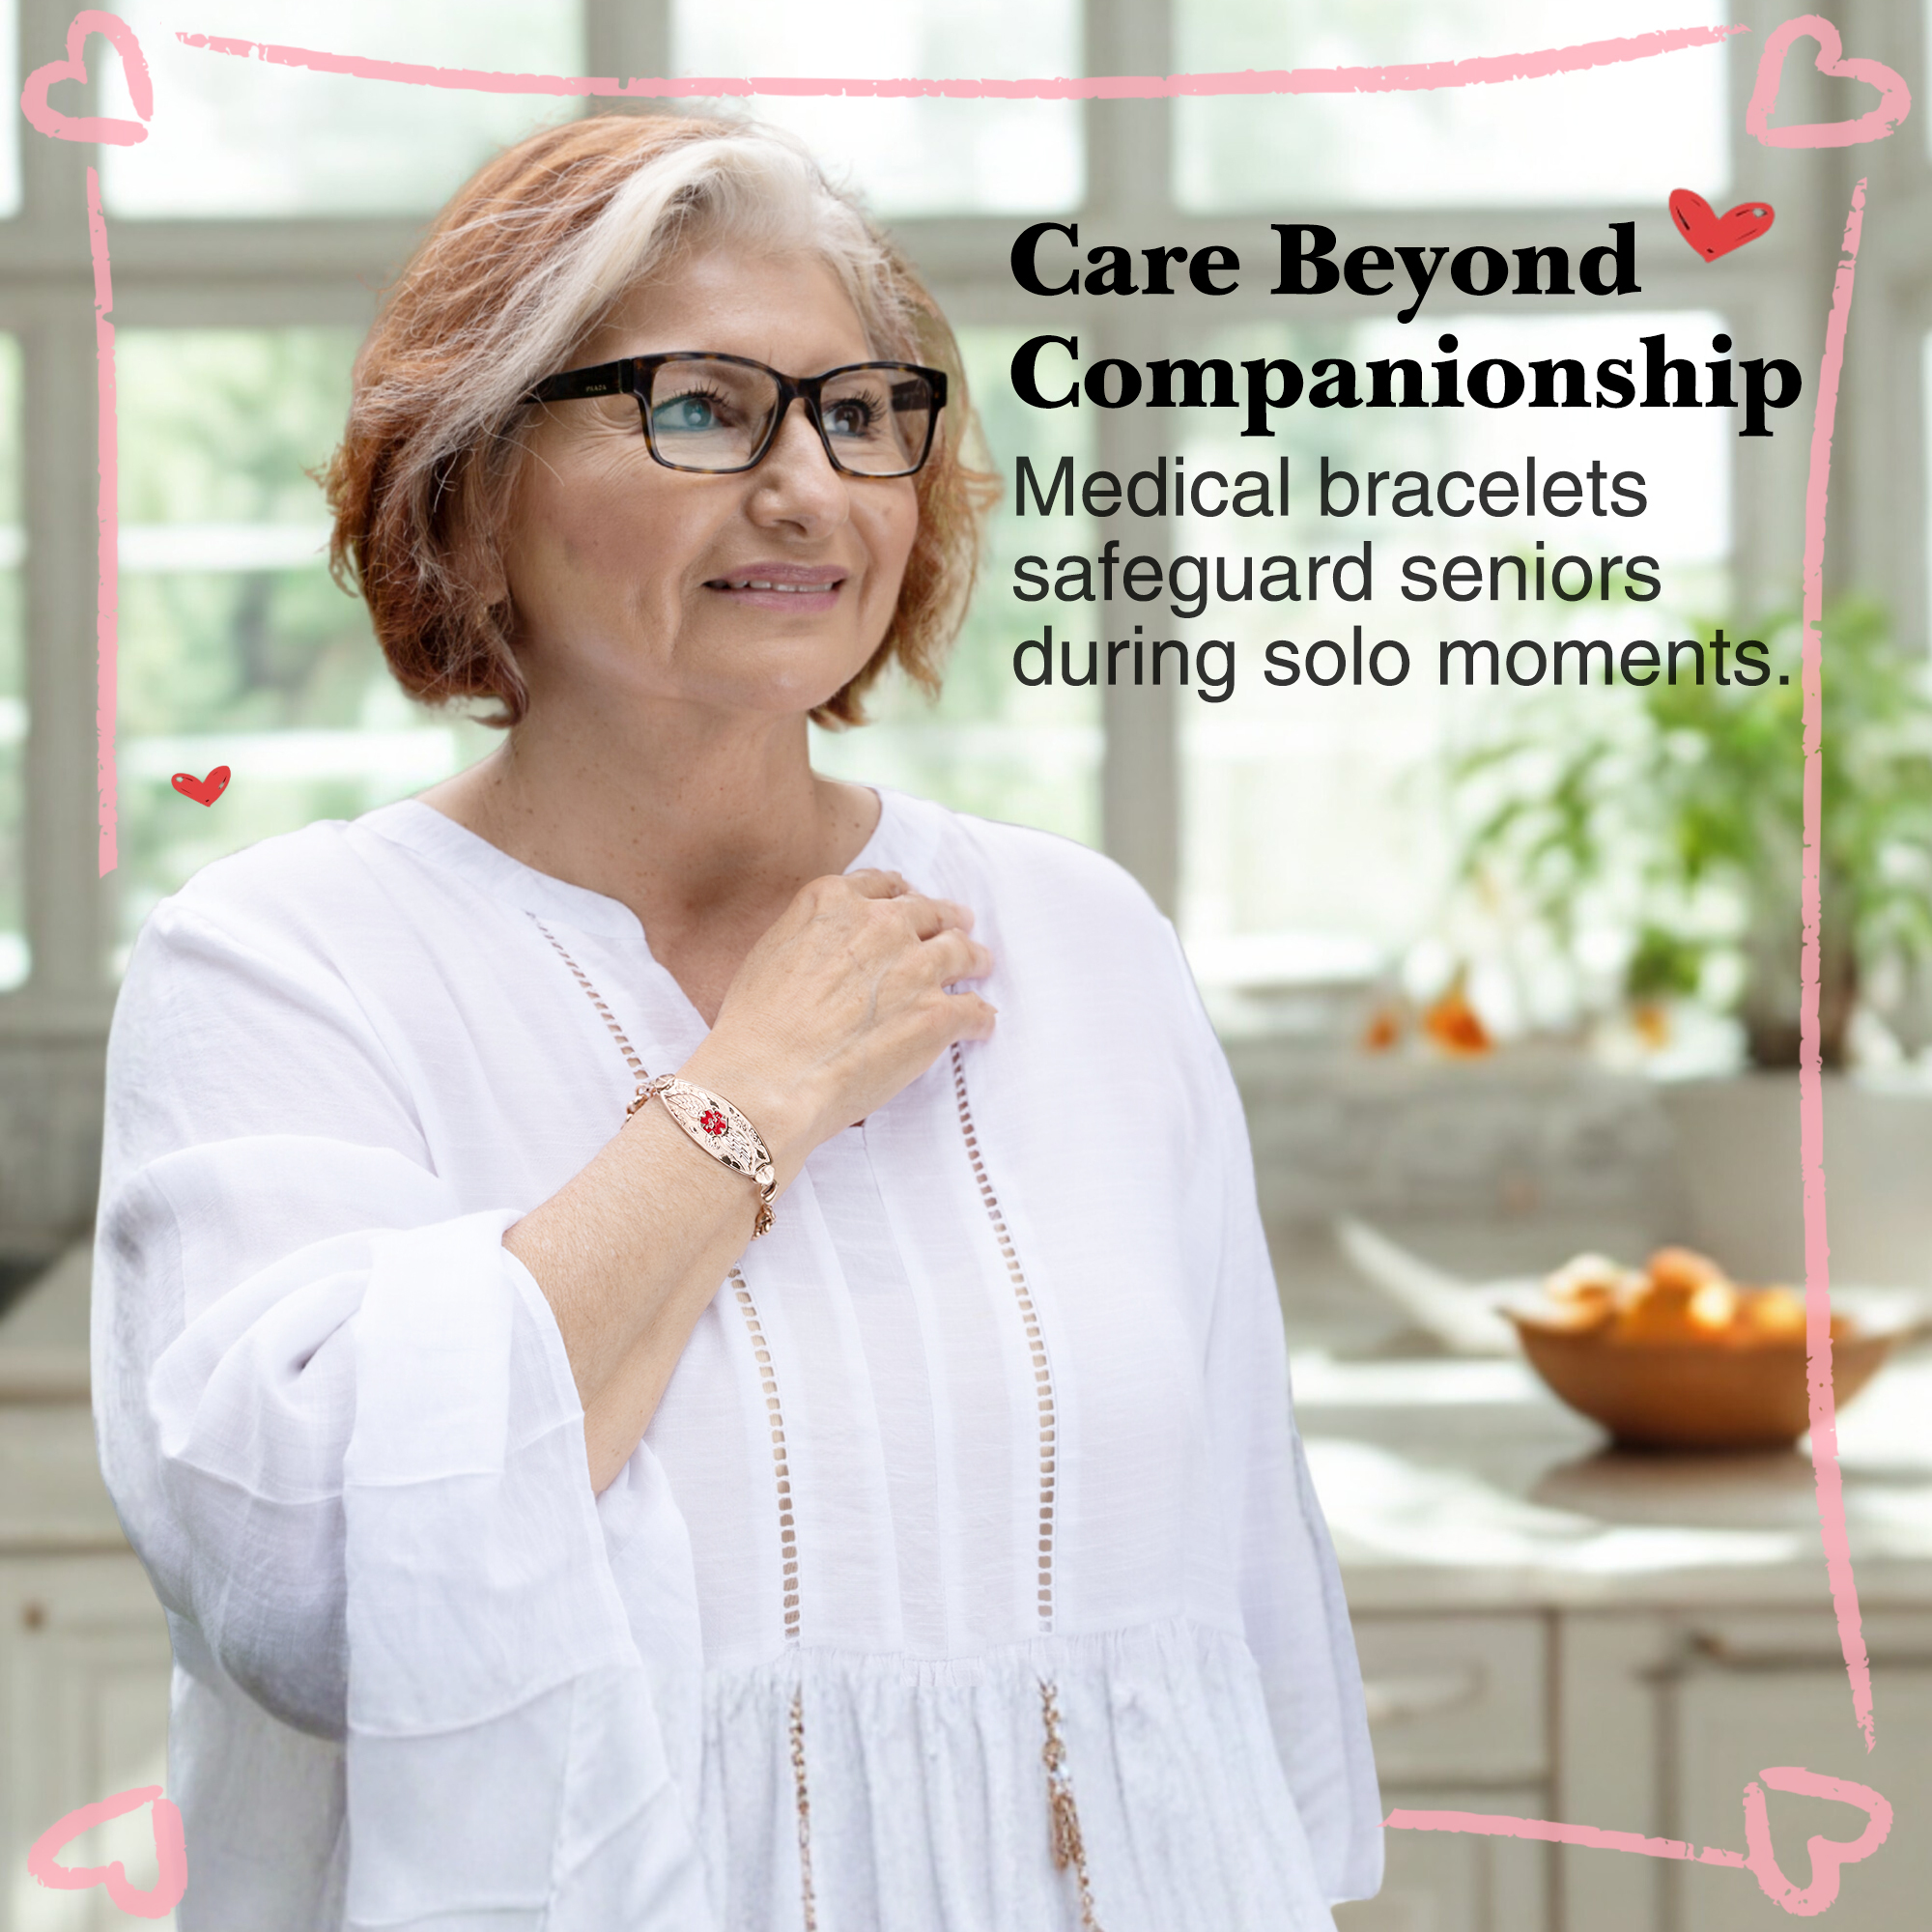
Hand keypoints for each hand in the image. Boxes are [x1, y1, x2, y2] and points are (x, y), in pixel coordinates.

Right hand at [680, 868, 994, 1173]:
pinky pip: (974, 1010)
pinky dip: (979, 1017)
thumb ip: (808, 935)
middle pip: (927, 911)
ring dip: (973, 958)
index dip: (900, 896)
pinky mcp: (937, 1015)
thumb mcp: (769, 953)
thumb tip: (827, 951)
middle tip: (958, 924)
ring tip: (979, 966)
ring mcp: (914, 968)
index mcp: (833, 902)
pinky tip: (980, 1026)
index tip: (908, 904)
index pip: (881, 886)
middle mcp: (880, 924)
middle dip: (945, 918)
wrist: (767, 1077)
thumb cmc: (753, 1027)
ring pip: (961, 950)